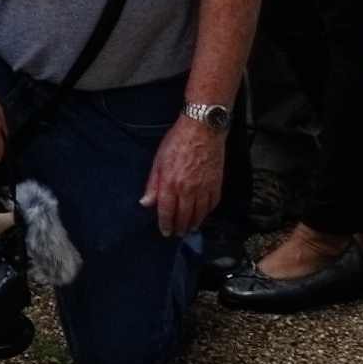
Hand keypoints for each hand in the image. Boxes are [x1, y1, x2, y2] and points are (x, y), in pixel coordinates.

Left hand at [143, 112, 228, 236]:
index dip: (165, 224)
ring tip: (190, 229)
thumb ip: (153, 184)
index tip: (165, 231)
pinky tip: (204, 214)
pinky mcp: (216, 183)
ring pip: (199, 213)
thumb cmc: (178, 141)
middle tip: (178, 233)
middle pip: (184, 216)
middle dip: (180, 227)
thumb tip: (146, 202)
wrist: (203, 129)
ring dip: (194, 223)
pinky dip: (208, 212)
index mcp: (170, 183)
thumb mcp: (158, 161)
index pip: (166, 211)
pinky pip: (213, 203)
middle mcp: (188, 189)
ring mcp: (204, 187)